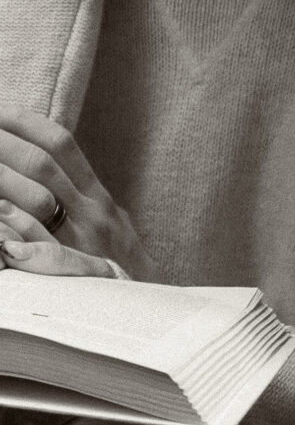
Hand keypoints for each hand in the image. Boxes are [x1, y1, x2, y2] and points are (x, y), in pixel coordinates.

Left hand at [0, 104, 160, 280]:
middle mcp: (92, 213)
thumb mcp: (111, 223)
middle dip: (5, 143)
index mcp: (98, 197)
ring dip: (1, 176)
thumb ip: (82, 194)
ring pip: (35, 197)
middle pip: (43, 165)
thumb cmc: (122, 269)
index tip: (0, 110)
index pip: (61, 144)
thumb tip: (46, 163)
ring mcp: (81, 243)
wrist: (148, 314)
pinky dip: (10, 226)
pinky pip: (35, 245)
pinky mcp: (70, 274)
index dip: (26, 122)